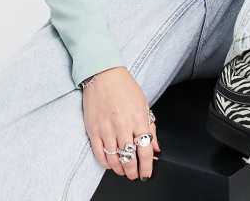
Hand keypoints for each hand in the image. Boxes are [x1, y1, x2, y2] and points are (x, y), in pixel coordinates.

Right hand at [82, 66, 160, 180]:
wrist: (103, 73)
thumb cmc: (124, 86)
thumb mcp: (144, 104)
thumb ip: (151, 127)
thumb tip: (156, 147)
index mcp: (138, 118)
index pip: (146, 151)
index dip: (147, 166)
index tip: (146, 173)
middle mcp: (123, 126)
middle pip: (130, 159)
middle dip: (133, 172)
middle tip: (134, 175)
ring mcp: (107, 129)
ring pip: (114, 160)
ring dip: (120, 169)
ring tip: (123, 170)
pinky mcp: (93, 129)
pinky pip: (99, 154)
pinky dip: (105, 163)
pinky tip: (110, 163)